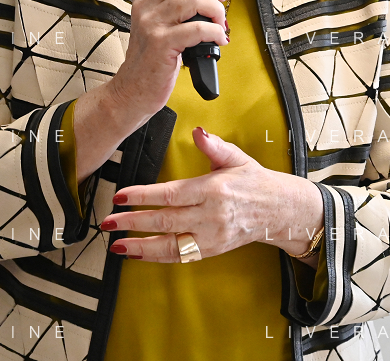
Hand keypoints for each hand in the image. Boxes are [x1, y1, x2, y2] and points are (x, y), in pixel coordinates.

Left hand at [99, 127, 324, 263]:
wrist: (280, 210)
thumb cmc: (256, 182)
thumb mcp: (237, 158)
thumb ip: (214, 146)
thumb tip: (198, 132)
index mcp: (213, 189)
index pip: (171, 194)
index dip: (143, 196)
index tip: (121, 196)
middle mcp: (211, 215)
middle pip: (165, 221)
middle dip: (132, 223)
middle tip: (109, 222)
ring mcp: (211, 236)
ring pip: (170, 245)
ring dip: (140, 247)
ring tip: (117, 245)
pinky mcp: (213, 250)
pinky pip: (181, 257)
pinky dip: (158, 257)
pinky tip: (139, 254)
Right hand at [107, 0, 229, 125]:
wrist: (133, 89)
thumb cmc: (151, 56)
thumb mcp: (155, 22)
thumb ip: (173, 1)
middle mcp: (145, 5)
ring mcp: (152, 24)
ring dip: (216, 10)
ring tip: (220, 23)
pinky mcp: (161, 45)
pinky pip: (197, 28)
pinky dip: (215, 32)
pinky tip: (218, 39)